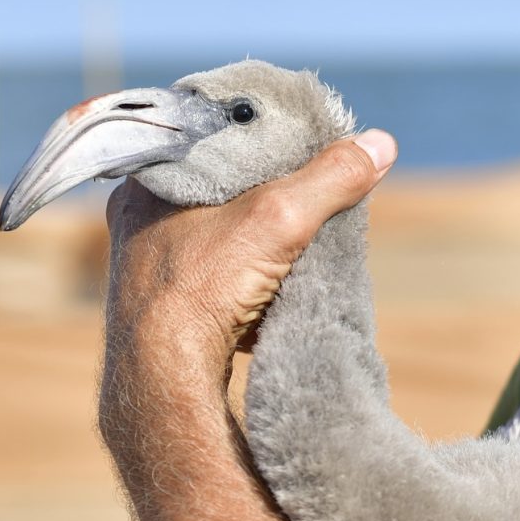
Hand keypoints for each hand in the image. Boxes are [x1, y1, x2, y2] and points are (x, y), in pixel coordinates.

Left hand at [103, 129, 398, 375]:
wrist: (165, 383)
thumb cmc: (203, 288)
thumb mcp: (278, 218)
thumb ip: (330, 178)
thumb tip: (380, 144)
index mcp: (148, 184)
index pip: (210, 141)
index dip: (257, 137)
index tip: (298, 141)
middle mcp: (140, 222)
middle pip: (220, 189)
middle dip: (267, 193)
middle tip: (307, 191)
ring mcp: (150, 269)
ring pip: (220, 236)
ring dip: (260, 241)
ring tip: (296, 238)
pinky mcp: (167, 310)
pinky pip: (217, 279)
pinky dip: (249, 280)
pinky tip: (273, 286)